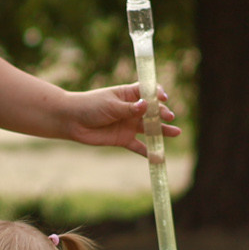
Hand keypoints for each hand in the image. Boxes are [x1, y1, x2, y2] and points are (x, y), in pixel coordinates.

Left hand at [60, 83, 179, 156]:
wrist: (72, 121)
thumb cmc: (90, 106)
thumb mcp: (110, 105)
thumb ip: (129, 108)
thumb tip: (146, 105)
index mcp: (129, 94)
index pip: (148, 92)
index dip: (158, 94)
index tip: (163, 98)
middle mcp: (132, 109)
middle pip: (152, 111)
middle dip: (162, 114)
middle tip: (169, 117)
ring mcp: (129, 125)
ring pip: (150, 128)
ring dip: (162, 131)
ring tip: (176, 133)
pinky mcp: (123, 139)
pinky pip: (139, 146)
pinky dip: (148, 152)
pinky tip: (158, 158)